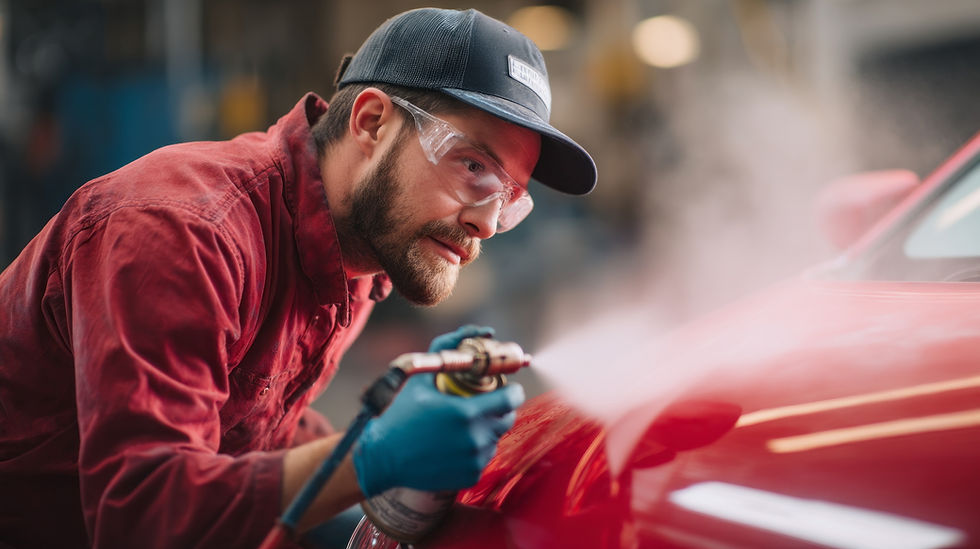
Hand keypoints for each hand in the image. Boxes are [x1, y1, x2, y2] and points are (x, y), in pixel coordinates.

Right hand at [352, 326, 523, 496]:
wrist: (383, 457)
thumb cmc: (401, 413)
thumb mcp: (422, 378)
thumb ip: (448, 350)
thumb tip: (482, 332)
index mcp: (467, 412)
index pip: (511, 399)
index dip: (512, 391)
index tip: (507, 388)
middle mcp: (475, 438)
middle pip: (508, 419)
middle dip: (501, 408)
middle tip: (485, 403)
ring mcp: (474, 460)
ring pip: (496, 438)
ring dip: (488, 428)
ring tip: (465, 424)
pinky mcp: (471, 476)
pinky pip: (484, 457)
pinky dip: (476, 449)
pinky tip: (457, 444)